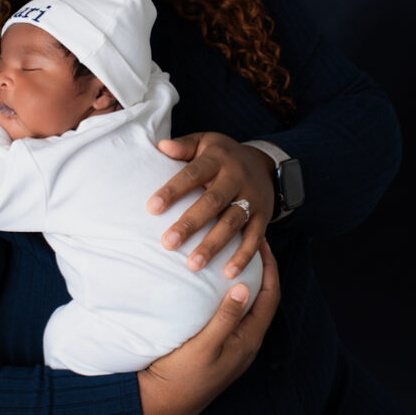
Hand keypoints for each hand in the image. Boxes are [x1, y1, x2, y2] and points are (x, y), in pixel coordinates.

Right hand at [137, 240, 279, 414]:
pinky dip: (232, 292)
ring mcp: (234, 344)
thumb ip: (226, 318)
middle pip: (263, 298)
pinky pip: (235, 312)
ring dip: (248, 279)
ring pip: (249, 305)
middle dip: (262, 270)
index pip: (269, 297)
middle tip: (251, 242)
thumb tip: (245, 287)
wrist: (164, 402)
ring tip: (237, 255)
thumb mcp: (205, 346)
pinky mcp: (221, 344)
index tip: (262, 242)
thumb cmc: (183, 376)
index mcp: (248, 341)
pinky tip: (218, 282)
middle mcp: (246, 341)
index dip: (270, 269)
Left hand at [149, 133, 274, 277]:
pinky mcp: (264, 216)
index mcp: (217, 159)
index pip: (192, 174)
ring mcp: (252, 198)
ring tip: (193, 265)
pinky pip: (255, 238)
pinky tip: (228, 273)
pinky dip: (243, 256)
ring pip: (232, 223)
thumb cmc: (222, 156)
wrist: (264, 163)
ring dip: (213, 245)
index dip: (173, 190)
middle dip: (190, 224)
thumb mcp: (204, 142)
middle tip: (168, 243)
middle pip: (212, 201)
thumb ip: (183, 146)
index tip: (152, 208)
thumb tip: (161, 147)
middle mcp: (236, 177)